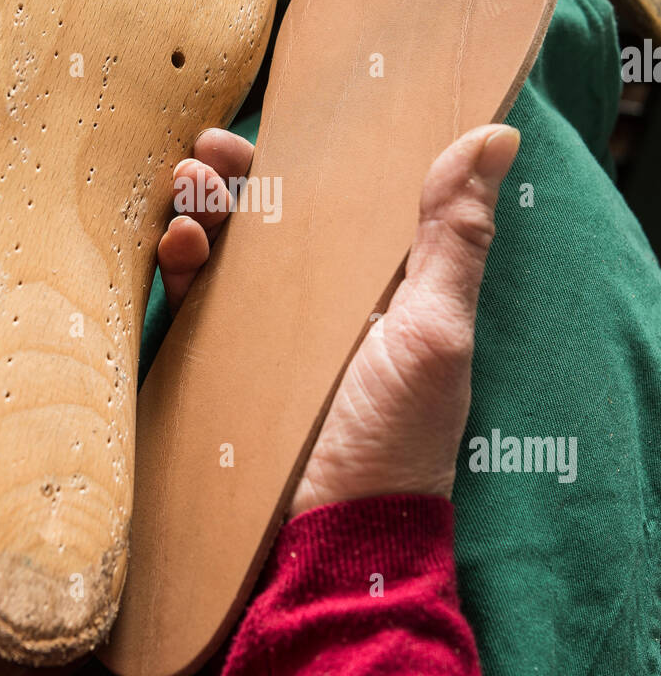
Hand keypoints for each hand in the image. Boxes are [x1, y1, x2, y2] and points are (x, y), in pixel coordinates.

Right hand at [160, 123, 519, 516]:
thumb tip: (498, 135)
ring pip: (226, 256)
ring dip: (201, 212)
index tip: (270, 130)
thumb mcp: (436, 331)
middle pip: (272, 222)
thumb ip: (456, 237)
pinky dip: (181, 269)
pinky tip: (178, 247)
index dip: (303, 162)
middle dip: (235, 179)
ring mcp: (268, 340)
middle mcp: (322, 307)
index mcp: (379, 289)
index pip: (337, 204)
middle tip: (208, 155)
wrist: (333, 544)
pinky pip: (194, 308)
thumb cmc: (396, 438)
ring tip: (187, 192)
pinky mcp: (223, 371)